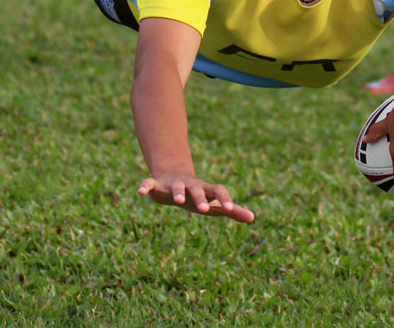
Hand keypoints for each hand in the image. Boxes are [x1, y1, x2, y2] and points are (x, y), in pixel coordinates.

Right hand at [138, 172, 255, 223]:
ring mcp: (174, 184)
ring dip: (177, 192)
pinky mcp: (158, 184)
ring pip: (176, 187)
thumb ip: (233, 211)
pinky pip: (150, 184)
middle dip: (201, 198)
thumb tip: (253, 218)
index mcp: (206, 190)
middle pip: (198, 190)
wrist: (175, 176)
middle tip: (204, 210)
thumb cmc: (199, 194)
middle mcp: (191, 185)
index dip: (225, 199)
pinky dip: (145, 186)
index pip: (219, 191)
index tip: (231, 208)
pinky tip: (140, 192)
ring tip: (178, 200)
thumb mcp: (215, 203)